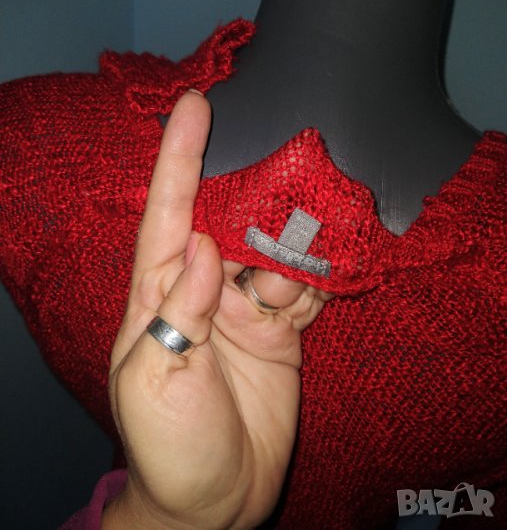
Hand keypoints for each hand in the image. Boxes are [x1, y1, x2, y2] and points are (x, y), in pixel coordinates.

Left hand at [103, 91, 333, 528]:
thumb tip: (204, 248)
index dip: (178, 160)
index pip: (168, 215)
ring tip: (322, 218)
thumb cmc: (169, 444)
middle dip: (256, 189)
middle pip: (231, 220)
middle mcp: (204, 290)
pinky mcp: (281, 331)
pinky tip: (334, 262)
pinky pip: (304, 290)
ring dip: (298, 235)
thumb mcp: (155, 381)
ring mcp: (245, 309)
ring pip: (275, 251)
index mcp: (159, 295)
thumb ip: (178, 313)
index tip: (192, 108)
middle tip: (289, 161)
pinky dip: (321, 275)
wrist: (215, 497)